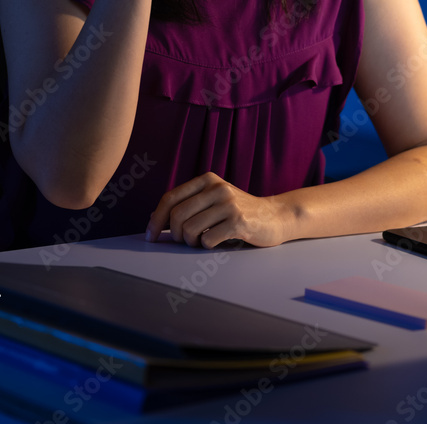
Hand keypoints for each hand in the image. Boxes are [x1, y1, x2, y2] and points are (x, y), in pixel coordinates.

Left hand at [145, 172, 291, 248]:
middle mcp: (217, 188)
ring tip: (202, 241)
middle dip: (175, 234)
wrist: (275, 216)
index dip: (156, 219)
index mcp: (207, 179)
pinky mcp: (238, 221)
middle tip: (184, 242)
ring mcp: (228, 203)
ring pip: (190, 229)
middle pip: (177, 215)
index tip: (150, 236)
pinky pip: (207, 240)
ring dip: (191, 242)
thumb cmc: (238, 212)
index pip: (170, 197)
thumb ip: (189, 204)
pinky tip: (218, 242)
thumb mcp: (214, 200)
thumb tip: (154, 218)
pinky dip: (207, 246)